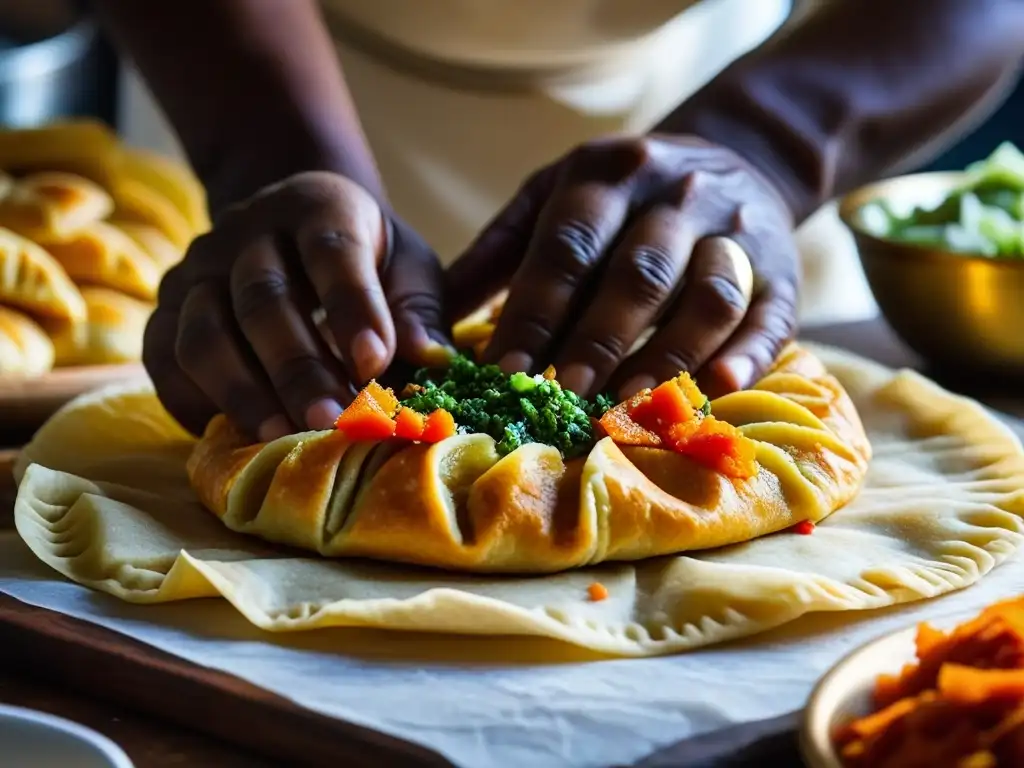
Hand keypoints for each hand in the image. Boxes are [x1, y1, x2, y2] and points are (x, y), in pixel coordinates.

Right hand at [144, 172, 447, 441]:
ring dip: (243, 392)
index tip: (374, 363)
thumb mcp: (406, 267)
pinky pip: (165, 361)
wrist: (291, 228)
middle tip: (332, 420)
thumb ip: (420, 310)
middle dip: (298, 367)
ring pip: (204, 333)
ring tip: (281, 439)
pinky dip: (195, 402)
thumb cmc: (367, 260)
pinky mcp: (165, 311)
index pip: (331, 251)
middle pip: (262, 300)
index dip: (352, 307)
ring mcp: (197, 271)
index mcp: (318, 208)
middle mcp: (247, 231)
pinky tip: (233, 437)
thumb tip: (430, 360)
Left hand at [445, 135, 799, 399]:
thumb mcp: (551, 199)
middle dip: (599, 336)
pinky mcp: (781, 268)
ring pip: (707, 292)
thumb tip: (428, 332)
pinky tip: (720, 385)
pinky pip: (769, 312)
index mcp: (607, 174)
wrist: (734, 156)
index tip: (504, 371)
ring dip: (668, 351)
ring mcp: (735, 229)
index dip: (535, 311)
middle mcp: (676, 193)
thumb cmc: (619, 197)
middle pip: (637, 271)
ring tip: (630, 402)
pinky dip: (748, 352)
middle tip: (566, 393)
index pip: (567, 248)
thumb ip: (494, 257)